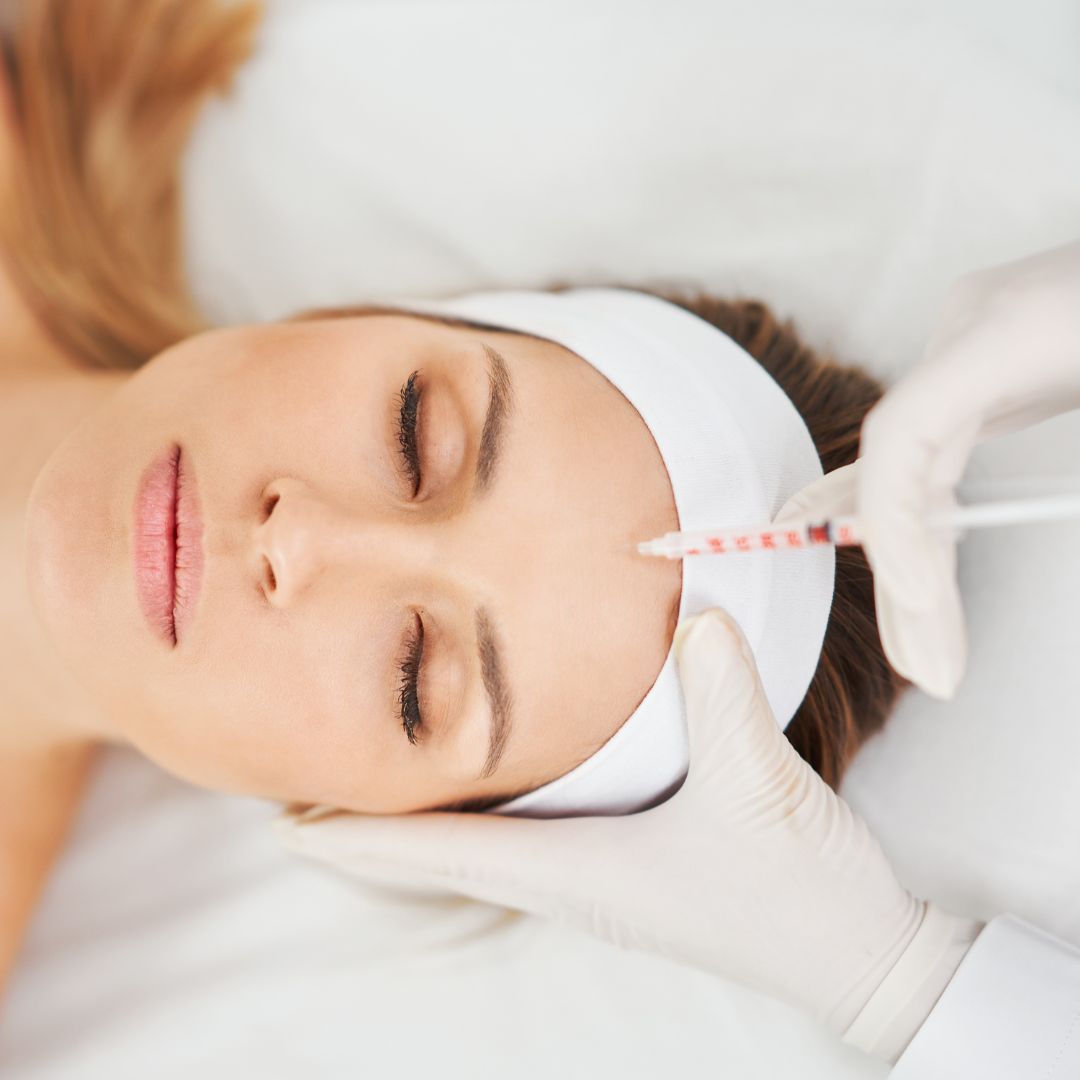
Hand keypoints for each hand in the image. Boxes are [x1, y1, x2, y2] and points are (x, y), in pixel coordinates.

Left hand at [276, 608, 978, 1060]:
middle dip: (371, 827)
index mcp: (579, 871)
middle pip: (442, 854)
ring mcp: (600, 874)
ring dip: (421, 820)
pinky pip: (530, 834)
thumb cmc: (802, 892)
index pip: (443, 856)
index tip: (288, 827)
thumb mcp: (762, 786)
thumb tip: (699, 616)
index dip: (363, 839)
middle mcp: (573, 877)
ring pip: (481, 845)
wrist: (857, 951)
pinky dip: (482, 811)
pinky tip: (485, 784)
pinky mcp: (630, 863)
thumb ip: (725, 697)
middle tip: (303, 789)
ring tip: (369, 783)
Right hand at [856, 241, 1079, 697]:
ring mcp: (970, 351)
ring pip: (911, 476)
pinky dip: (926, 528)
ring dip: (913, 566)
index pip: (900, 432)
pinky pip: (933, 461)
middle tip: (929, 670)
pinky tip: (917, 583)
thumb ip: (1076, 477)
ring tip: (929, 654)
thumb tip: (967, 548)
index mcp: (1008, 331)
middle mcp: (969, 337)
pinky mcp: (985, 369)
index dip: (893, 523)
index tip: (919, 601)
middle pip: (900, 473)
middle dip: (906, 578)